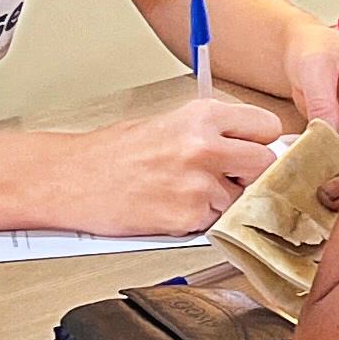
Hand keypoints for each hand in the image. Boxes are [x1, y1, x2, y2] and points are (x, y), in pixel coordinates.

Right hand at [55, 96, 283, 233]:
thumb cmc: (111, 153)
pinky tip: (172, 207)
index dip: (261, 142)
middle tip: (231, 177)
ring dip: (222, 201)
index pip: (266, 127)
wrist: (71, 180)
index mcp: (202, 117)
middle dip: (253, 174)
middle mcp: (205, 148)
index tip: (255, 150)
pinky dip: (199, 220)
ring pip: (241, 199)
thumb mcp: (168, 124)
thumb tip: (248, 143)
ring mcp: (198, 185)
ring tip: (185, 192)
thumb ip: (212, 132)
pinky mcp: (188, 218)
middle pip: (265, 165)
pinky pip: (214, 223)